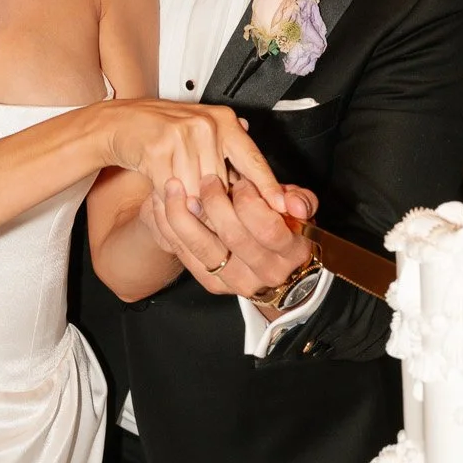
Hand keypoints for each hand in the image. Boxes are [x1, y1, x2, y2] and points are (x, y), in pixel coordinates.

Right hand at [104, 99, 286, 211]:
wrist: (120, 123)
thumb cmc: (162, 131)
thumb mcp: (201, 133)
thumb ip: (229, 150)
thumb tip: (255, 176)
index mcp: (223, 121)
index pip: (253, 159)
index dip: (270, 188)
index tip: (286, 208)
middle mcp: (207, 125)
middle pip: (223, 184)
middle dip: (215, 203)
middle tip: (204, 204)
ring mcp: (182, 135)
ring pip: (197, 190)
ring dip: (188, 200)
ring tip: (176, 188)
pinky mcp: (158, 149)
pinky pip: (172, 189)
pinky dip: (168, 195)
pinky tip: (161, 184)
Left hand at [156, 174, 318, 303]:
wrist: (276, 271)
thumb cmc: (287, 229)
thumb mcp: (301, 211)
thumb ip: (301, 200)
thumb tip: (292, 202)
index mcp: (291, 252)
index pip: (267, 228)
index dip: (250, 200)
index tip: (241, 180)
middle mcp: (265, 272)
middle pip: (233, 236)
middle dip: (215, 202)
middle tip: (206, 178)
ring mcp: (237, 282)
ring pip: (203, 248)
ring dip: (182, 214)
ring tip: (172, 186)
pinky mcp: (213, 284)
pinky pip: (185, 256)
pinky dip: (169, 228)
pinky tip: (161, 205)